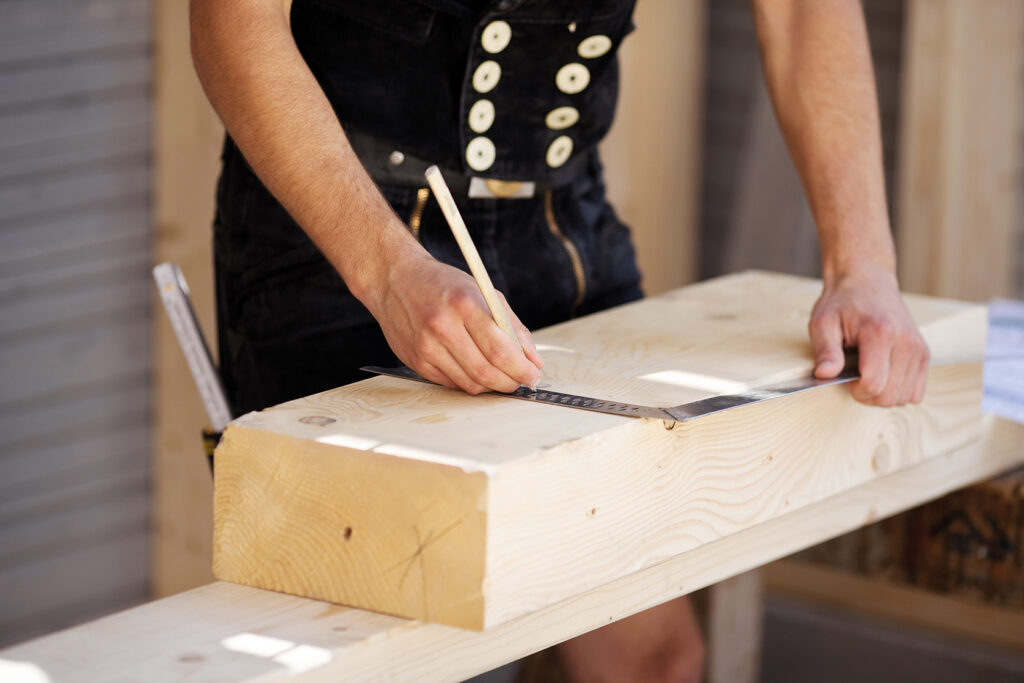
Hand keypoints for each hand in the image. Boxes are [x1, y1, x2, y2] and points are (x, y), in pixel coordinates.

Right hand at [364, 252, 543, 394]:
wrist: (394, 280)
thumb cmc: (443, 284)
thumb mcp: (483, 292)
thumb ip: (512, 327)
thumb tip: (534, 360)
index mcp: (464, 305)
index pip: (500, 350)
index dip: (522, 369)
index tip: (534, 375)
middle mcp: (443, 327)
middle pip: (486, 372)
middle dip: (511, 383)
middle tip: (521, 381)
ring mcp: (427, 347)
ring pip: (470, 384)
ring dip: (492, 386)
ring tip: (502, 376)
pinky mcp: (416, 362)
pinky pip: (452, 384)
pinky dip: (470, 382)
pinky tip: (476, 370)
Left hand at [809, 264, 929, 405]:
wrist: (867, 280)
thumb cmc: (842, 302)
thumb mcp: (823, 323)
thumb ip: (825, 351)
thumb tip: (824, 375)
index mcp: (880, 333)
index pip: (873, 384)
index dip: (854, 390)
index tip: (844, 376)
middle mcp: (906, 342)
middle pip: (890, 395)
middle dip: (867, 394)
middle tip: (853, 375)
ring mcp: (919, 349)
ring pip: (904, 397)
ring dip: (883, 394)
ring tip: (868, 373)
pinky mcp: (924, 354)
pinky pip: (916, 392)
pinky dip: (898, 391)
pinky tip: (883, 375)